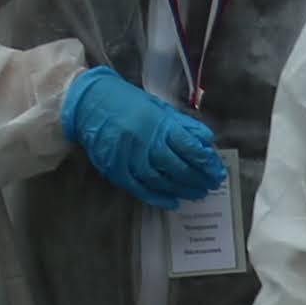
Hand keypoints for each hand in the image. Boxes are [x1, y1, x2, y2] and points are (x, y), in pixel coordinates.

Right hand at [62, 68, 227, 209]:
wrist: (89, 103)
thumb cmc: (127, 102)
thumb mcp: (158, 107)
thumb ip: (182, 124)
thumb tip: (206, 140)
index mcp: (159, 123)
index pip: (190, 147)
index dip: (206, 162)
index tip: (217, 170)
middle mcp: (147, 142)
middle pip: (179, 167)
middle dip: (198, 179)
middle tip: (211, 185)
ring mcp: (130, 158)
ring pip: (162, 180)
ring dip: (182, 190)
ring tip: (197, 193)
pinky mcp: (117, 170)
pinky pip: (141, 189)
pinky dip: (158, 197)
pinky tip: (172, 202)